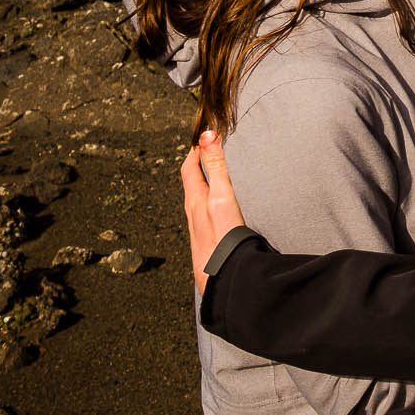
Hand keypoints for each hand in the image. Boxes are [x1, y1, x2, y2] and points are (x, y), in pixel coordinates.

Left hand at [180, 129, 248, 294]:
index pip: (189, 168)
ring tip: (214, 178)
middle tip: (207, 154)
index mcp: (195, 200)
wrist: (225, 279)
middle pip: (191, 185)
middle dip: (198, 167)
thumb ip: (215, 167)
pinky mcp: (207, 243)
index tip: (203, 138)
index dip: (195, 151)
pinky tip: (220, 212)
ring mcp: (199, 231)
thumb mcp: (220, 196)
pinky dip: (210, 204)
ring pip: (197, 202)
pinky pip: (204, 217)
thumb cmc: (222, 238)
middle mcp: (193, 215)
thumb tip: (207, 135)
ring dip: (204, 186)